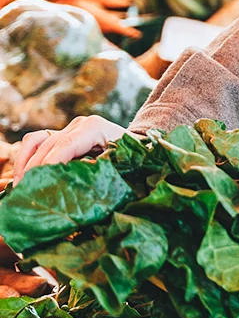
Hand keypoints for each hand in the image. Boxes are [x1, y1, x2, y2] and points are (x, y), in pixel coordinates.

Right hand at [12, 115, 127, 182]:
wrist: (138, 145)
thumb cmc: (133, 157)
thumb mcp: (120, 165)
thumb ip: (96, 170)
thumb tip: (70, 182)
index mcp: (94, 127)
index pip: (65, 146)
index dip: (49, 165)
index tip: (36, 184)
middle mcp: (79, 125)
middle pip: (47, 145)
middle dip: (33, 169)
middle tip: (24, 193)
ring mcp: (69, 128)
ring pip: (36, 141)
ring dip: (24, 163)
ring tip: (20, 186)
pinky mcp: (62, 135)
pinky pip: (37, 142)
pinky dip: (26, 157)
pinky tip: (22, 177)